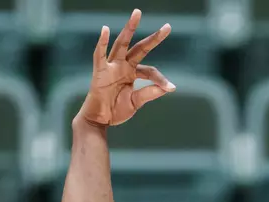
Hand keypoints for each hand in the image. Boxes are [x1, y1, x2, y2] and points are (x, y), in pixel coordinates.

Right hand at [80, 9, 173, 128]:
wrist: (98, 120)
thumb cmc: (115, 111)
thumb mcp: (135, 102)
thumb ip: (149, 93)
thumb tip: (169, 88)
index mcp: (132, 73)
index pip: (150, 71)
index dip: (160, 79)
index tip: (170, 87)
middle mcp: (123, 66)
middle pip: (140, 48)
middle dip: (153, 38)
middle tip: (168, 27)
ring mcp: (112, 67)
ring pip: (122, 44)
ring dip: (129, 29)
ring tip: (137, 14)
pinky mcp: (100, 71)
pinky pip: (100, 55)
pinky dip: (102, 43)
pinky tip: (105, 29)